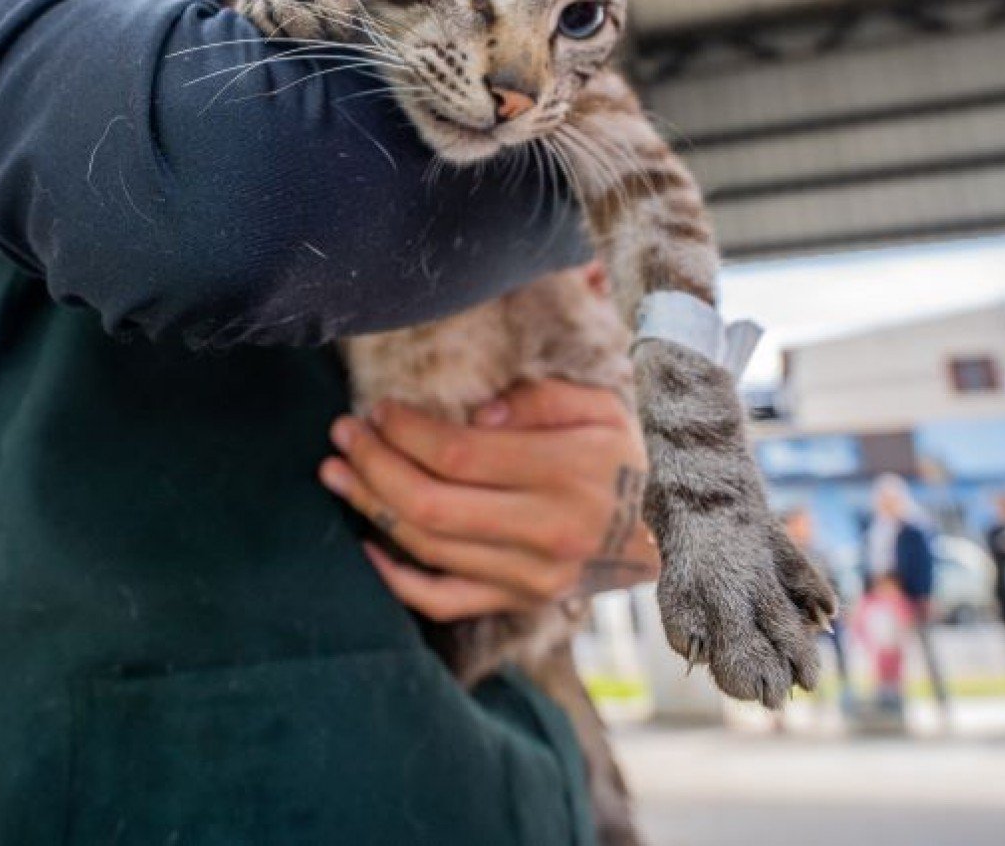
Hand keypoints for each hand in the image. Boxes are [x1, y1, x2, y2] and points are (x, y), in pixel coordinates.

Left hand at [319, 378, 658, 621]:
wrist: (669, 535)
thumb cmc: (627, 457)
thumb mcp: (601, 408)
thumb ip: (538, 401)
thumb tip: (474, 416)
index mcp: (566, 475)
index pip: (459, 456)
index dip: (406, 431)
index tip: (379, 409)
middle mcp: (544, 534)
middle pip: (430, 505)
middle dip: (373, 465)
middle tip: (343, 433)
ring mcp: (529, 578)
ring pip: (427, 549)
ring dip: (371, 507)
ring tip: (335, 472)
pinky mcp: (519, 603)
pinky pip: (442, 600)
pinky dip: (395, 578)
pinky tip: (364, 545)